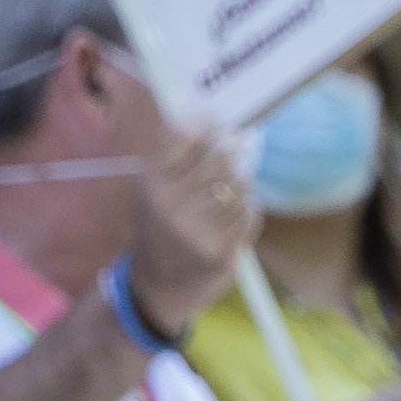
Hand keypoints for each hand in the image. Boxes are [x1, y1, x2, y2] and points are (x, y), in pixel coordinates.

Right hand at [129, 114, 256, 335]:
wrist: (158, 286)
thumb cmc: (161, 227)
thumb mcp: (154, 189)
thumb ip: (175, 156)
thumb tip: (213, 115)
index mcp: (151, 184)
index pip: (182, 136)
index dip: (204, 121)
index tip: (214, 115)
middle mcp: (170, 205)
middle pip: (220, 157)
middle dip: (233, 149)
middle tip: (239, 142)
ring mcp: (195, 231)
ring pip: (240, 185)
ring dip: (242, 183)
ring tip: (232, 186)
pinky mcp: (219, 253)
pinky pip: (249, 214)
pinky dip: (247, 210)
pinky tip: (233, 216)